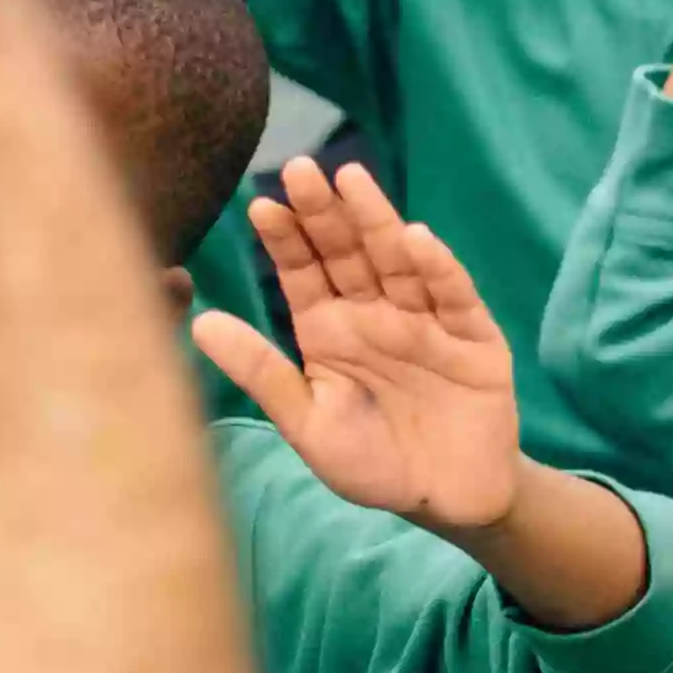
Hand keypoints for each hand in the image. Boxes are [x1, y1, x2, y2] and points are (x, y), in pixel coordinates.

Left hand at [193, 161, 526, 533]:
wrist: (447, 502)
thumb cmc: (371, 462)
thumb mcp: (307, 424)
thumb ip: (262, 373)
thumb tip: (199, 322)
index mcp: (330, 331)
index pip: (304, 272)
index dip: (286, 240)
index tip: (260, 206)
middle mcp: (376, 314)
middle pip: (348, 253)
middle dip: (324, 213)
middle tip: (299, 169)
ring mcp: (426, 322)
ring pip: (398, 262)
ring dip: (377, 221)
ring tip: (351, 180)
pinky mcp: (473, 338)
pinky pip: (454, 297)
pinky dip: (437, 268)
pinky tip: (416, 238)